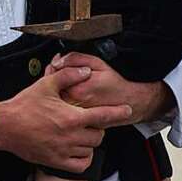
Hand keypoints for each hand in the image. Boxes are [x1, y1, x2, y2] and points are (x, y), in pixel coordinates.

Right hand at [0, 66, 131, 174]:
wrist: (5, 126)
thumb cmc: (24, 106)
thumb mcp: (46, 85)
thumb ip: (68, 76)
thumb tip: (85, 70)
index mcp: (71, 117)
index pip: (103, 115)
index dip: (118, 112)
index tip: (127, 110)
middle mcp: (71, 136)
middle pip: (99, 135)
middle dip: (98, 127)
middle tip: (89, 120)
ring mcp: (64, 151)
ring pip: (91, 149)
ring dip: (90, 141)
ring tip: (81, 133)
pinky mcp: (56, 162)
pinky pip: (80, 165)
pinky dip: (84, 158)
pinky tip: (78, 149)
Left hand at [46, 52, 174, 124]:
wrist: (129, 102)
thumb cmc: (114, 83)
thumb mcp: (97, 62)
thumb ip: (75, 59)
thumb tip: (57, 60)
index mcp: (77, 89)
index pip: (52, 77)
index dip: (52, 69)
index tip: (57, 65)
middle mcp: (74, 105)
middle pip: (51, 91)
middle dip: (51, 80)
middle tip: (58, 73)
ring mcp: (76, 115)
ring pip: (56, 101)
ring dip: (55, 91)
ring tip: (66, 84)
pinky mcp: (79, 121)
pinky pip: (64, 109)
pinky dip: (63, 102)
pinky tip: (70, 95)